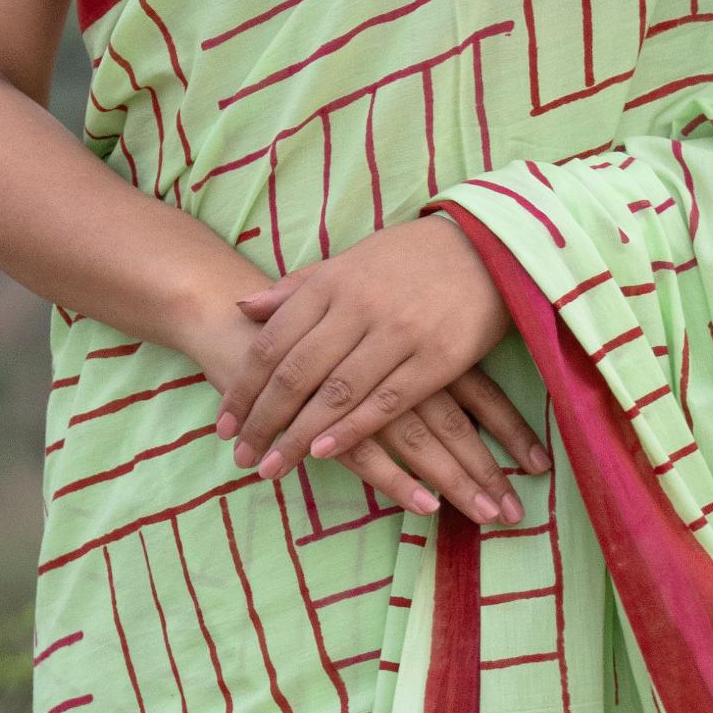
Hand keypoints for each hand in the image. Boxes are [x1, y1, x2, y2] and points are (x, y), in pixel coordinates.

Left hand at [218, 218, 532, 499]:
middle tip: (242, 455)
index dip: (245, 387)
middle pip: (296, 373)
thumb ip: (296, 288)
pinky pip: (386, 401)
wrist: (488, 245)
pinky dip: (351, 429)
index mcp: (331, 283)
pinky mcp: (437, 358)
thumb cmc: (409, 258)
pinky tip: (323, 452)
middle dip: (263, 419)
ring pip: (335, 393)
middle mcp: (358, 307)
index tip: (225, 424)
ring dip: (298, 435)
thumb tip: (243, 307)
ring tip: (272, 466)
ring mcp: (398, 333)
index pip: (273, 342)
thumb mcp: (348, 262)